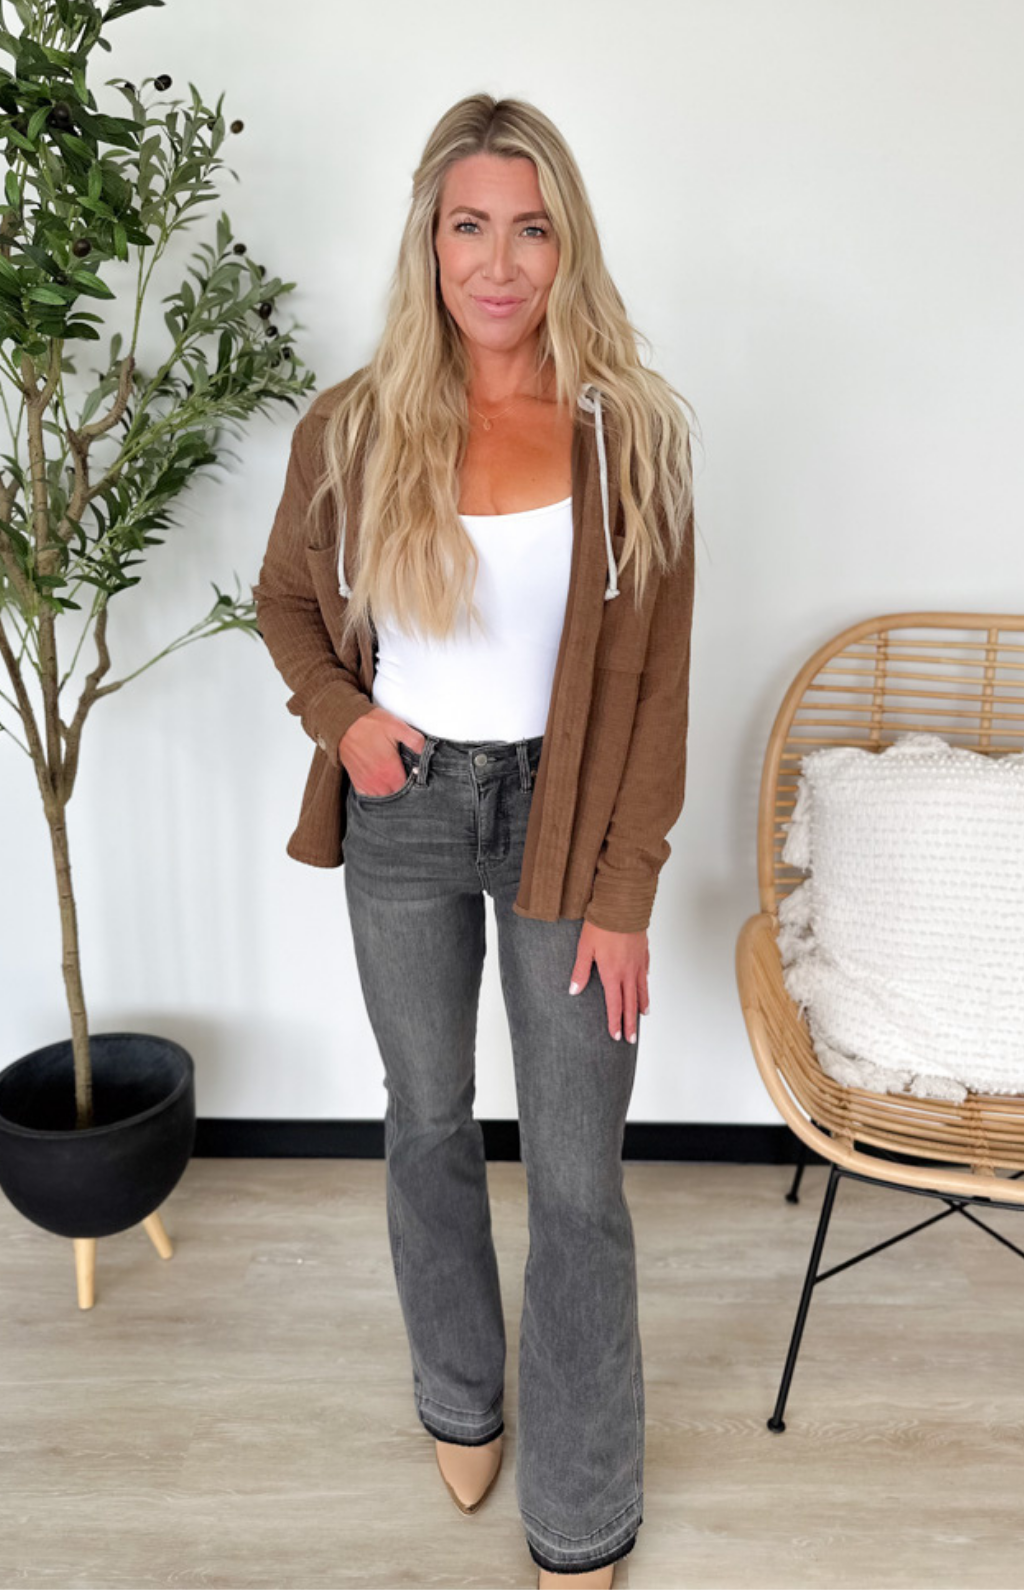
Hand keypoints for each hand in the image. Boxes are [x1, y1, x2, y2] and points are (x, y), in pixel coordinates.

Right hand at [340, 708, 426, 796]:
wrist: (344, 724)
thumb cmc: (369, 725)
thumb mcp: (397, 727)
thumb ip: (415, 740)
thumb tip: (426, 749)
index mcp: (390, 771)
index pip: (407, 789)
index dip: (414, 784)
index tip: (414, 775)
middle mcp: (378, 781)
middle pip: (396, 795)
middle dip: (402, 788)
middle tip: (405, 775)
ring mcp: (367, 783)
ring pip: (383, 797)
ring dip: (389, 791)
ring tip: (393, 779)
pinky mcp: (357, 782)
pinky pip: (369, 796)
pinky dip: (376, 792)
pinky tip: (380, 783)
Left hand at [569, 920, 649, 1042]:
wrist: (622, 905)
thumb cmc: (601, 924)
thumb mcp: (584, 949)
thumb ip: (580, 972)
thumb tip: (574, 991)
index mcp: (612, 974)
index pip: (615, 1005)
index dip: (615, 1022)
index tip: (616, 1036)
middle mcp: (628, 972)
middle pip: (631, 1003)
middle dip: (630, 1023)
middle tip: (631, 1039)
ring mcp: (638, 963)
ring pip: (642, 990)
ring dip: (641, 1005)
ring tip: (642, 1017)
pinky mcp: (643, 952)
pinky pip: (645, 973)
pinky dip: (645, 984)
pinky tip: (644, 986)